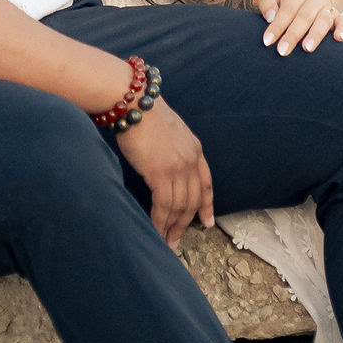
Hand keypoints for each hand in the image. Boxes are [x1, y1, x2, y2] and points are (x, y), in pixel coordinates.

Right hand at [116, 98, 214, 248]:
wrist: (135, 102)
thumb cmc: (145, 112)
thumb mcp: (171, 130)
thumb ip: (174, 148)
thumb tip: (166, 164)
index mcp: (195, 149)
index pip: (206, 183)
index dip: (206, 205)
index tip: (207, 222)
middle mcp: (190, 160)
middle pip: (192, 200)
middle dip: (185, 223)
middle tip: (175, 240)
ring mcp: (177, 167)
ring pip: (179, 206)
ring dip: (172, 227)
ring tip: (164, 240)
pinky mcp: (160, 172)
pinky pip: (163, 205)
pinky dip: (160, 221)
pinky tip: (155, 229)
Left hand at [257, 0, 342, 54]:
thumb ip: (267, 3)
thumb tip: (270, 18)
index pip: (287, 9)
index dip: (277, 26)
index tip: (267, 41)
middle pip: (304, 16)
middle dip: (293, 35)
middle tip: (282, 51)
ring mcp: (328, 8)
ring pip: (323, 20)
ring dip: (315, 35)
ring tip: (307, 48)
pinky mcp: (338, 17)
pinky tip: (339, 39)